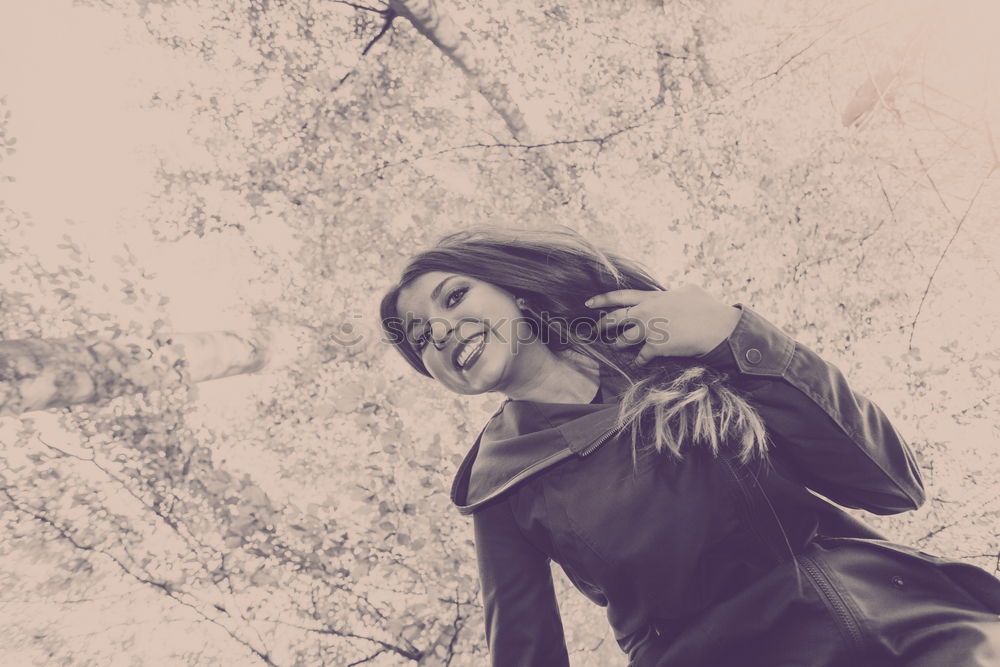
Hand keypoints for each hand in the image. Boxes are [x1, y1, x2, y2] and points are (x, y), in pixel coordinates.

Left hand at [585, 284, 740, 364]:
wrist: (716, 327)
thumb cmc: (706, 308)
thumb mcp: (688, 291)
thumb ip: (673, 292)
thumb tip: (672, 292)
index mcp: (652, 297)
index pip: (620, 296)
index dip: (602, 300)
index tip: (588, 303)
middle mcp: (646, 312)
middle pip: (614, 319)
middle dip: (602, 325)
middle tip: (595, 331)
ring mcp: (649, 330)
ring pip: (623, 340)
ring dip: (619, 344)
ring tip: (617, 346)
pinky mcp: (656, 347)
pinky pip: (641, 357)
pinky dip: (640, 360)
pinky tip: (641, 362)